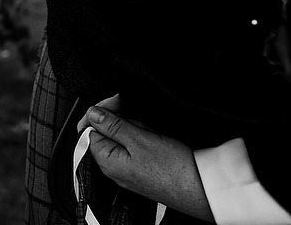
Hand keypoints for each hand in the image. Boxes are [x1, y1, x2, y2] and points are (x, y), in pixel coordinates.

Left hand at [77, 95, 213, 220]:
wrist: (202, 188)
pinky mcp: (144, 166)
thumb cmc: (174, 170)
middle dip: (123, 121)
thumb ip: (111, 125)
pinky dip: (146, 137)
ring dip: (137, 129)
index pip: (89, 128)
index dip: (101, 111)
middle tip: (140, 125)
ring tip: (153, 135)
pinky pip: (138, 145)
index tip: (115, 102)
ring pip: (124, 136)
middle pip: (107, 130)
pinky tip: (157, 140)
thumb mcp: (139, 139)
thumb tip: (92, 113)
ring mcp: (129, 167)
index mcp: (106, 160)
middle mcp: (114, 166)